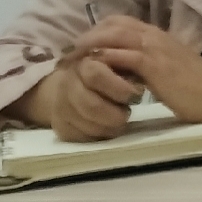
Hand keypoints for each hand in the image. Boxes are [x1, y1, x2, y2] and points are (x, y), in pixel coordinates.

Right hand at [11, 53, 141, 141]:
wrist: (65, 86)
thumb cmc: (100, 72)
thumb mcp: (113, 62)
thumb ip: (124, 67)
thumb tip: (141, 82)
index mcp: (82, 64)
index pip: (96, 75)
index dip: (120, 88)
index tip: (136, 95)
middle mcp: (67, 85)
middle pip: (92, 106)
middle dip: (116, 114)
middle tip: (127, 113)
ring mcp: (60, 108)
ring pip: (89, 126)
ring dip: (110, 127)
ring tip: (120, 121)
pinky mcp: (60, 128)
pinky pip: (84, 138)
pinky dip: (101, 135)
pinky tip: (107, 128)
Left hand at [83, 16, 201, 125]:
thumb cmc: (195, 84)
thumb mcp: (167, 67)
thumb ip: (147, 63)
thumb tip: (125, 69)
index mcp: (156, 34)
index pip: (119, 22)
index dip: (97, 30)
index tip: (80, 45)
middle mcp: (152, 35)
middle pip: (112, 24)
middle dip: (88, 35)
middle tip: (69, 52)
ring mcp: (153, 48)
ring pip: (113, 35)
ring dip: (90, 45)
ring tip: (73, 59)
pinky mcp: (153, 65)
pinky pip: (122, 56)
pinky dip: (105, 59)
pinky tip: (93, 69)